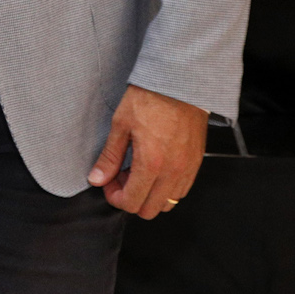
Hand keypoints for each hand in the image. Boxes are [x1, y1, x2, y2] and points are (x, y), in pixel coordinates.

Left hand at [87, 84, 207, 218]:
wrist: (180, 83)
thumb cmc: (150, 98)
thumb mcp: (121, 125)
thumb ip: (110, 157)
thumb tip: (97, 178)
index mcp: (151, 164)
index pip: (131, 203)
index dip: (114, 196)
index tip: (108, 181)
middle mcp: (172, 172)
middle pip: (149, 210)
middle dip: (131, 199)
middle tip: (122, 177)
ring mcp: (187, 170)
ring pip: (168, 203)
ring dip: (150, 195)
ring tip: (139, 171)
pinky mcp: (196, 163)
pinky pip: (182, 190)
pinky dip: (166, 187)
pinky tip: (156, 168)